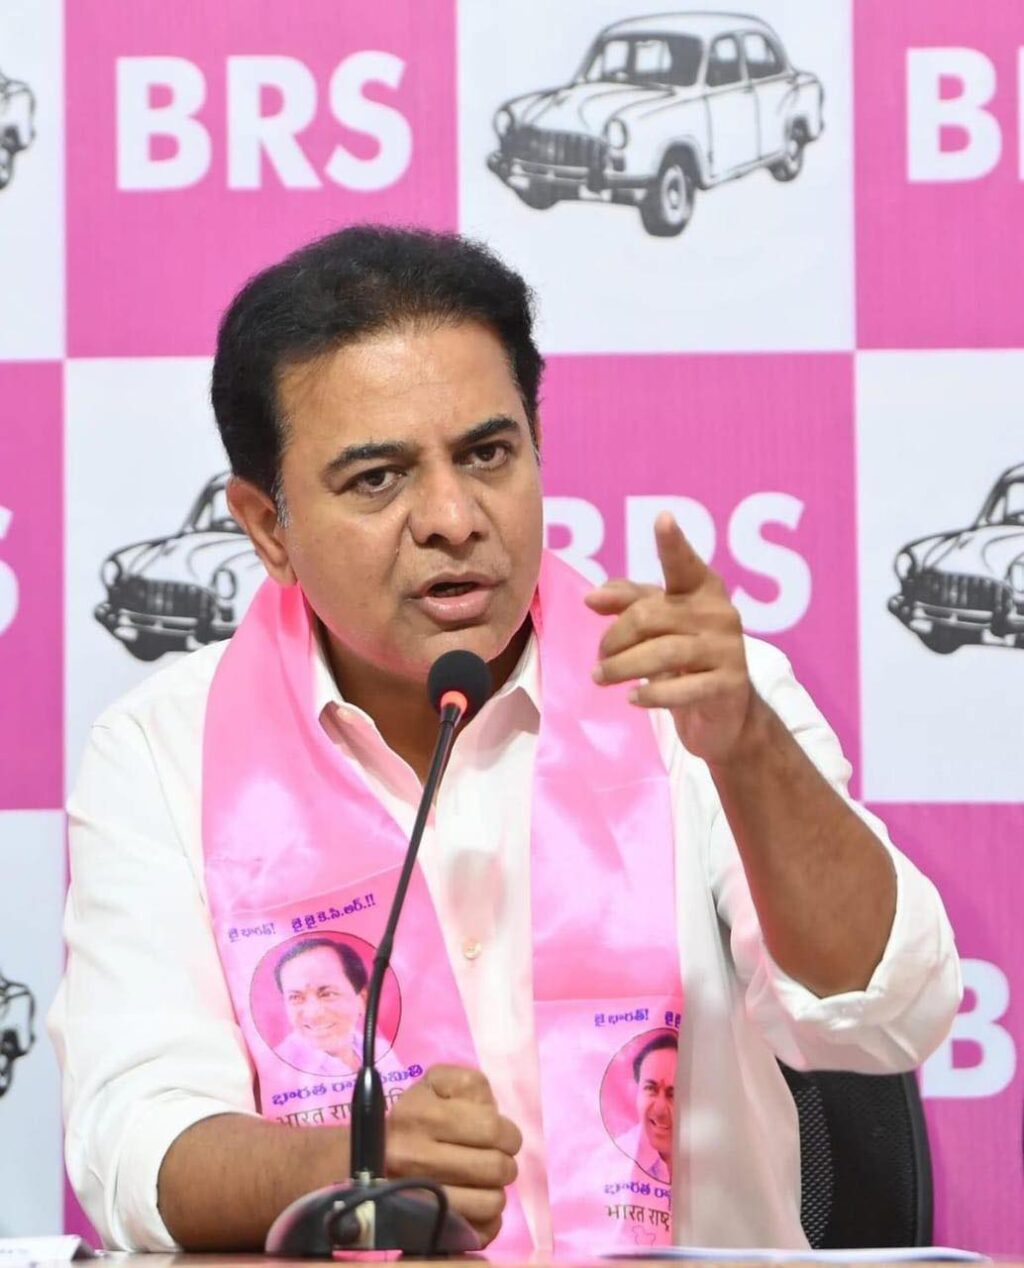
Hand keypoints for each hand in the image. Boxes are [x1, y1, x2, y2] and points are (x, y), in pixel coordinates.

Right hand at [385, 1064, 521, 1246]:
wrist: (373, 1155)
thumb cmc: (416, 1114)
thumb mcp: (438, 1082)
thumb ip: (470, 1085)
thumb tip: (494, 1114)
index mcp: (420, 1115)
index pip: (491, 1128)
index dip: (508, 1133)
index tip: (502, 1136)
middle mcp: (413, 1157)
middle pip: (494, 1168)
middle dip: (505, 1162)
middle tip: (496, 1158)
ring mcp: (417, 1197)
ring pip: (489, 1203)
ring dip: (495, 1191)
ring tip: (483, 1181)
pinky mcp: (425, 1228)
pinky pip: (477, 1232)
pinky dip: (486, 1221)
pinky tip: (475, 1203)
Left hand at [585, 512, 755, 765]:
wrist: (725, 711)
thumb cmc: (685, 656)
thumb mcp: (657, 623)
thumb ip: (627, 602)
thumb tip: (591, 597)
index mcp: (701, 588)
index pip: (683, 564)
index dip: (673, 543)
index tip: (663, 519)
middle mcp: (718, 612)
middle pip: (650, 616)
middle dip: (615, 638)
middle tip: (600, 658)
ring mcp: (727, 649)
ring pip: (663, 653)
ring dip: (622, 668)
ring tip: (600, 678)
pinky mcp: (729, 684)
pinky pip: (682, 689)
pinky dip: (651, 695)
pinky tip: (633, 698)